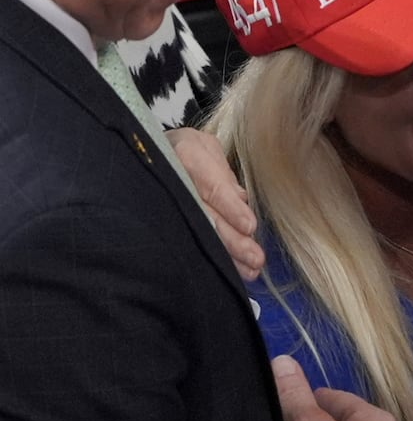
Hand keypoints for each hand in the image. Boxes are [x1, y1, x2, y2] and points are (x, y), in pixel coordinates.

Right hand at [167, 128, 265, 280]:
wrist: (148, 155)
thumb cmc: (187, 151)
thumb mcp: (205, 148)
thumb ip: (223, 174)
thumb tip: (241, 199)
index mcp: (186, 154)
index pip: (211, 186)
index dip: (230, 208)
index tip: (250, 227)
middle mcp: (172, 179)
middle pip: (204, 216)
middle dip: (231, 240)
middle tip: (256, 259)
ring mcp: (163, 202)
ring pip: (196, 233)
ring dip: (226, 256)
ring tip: (250, 271)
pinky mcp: (162, 221)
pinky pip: (187, 240)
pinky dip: (209, 258)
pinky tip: (231, 271)